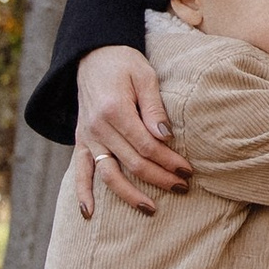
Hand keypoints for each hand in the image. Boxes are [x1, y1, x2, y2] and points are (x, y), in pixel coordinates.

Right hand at [73, 44, 188, 218]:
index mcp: (115, 111)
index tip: (188, 170)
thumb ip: (155, 108)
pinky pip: (80, 171)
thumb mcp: (145, 77)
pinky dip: (82, 193)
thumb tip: (166, 138)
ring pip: (108, 175)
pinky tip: (89, 214)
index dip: (169, 161)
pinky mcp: (82, 141)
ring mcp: (88, 137)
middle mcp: (98, 128)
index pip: (147, 146)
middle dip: (160, 178)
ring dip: (130, 195)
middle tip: (183, 187)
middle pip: (133, 163)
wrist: (93, 55)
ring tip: (151, 209)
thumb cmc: (124, 64)